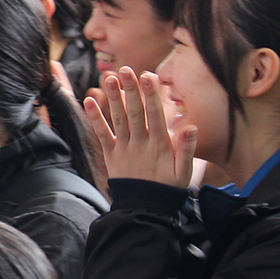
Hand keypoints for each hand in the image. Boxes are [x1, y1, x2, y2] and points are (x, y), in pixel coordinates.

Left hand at [85, 69, 195, 187]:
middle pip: (135, 113)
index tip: (147, 75)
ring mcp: (124, 148)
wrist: (145, 209)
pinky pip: (101, 134)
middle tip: (125, 69)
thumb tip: (191, 126)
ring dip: (113, 98)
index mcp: (160, 145)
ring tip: (108, 78)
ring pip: (118, 119)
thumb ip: (187, 149)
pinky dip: (94, 118)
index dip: (151, 95)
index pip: (155, 115)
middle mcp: (140, 144)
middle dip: (130, 90)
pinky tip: (88, 101)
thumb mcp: (184, 171)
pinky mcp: (111, 155)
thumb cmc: (168, 187)